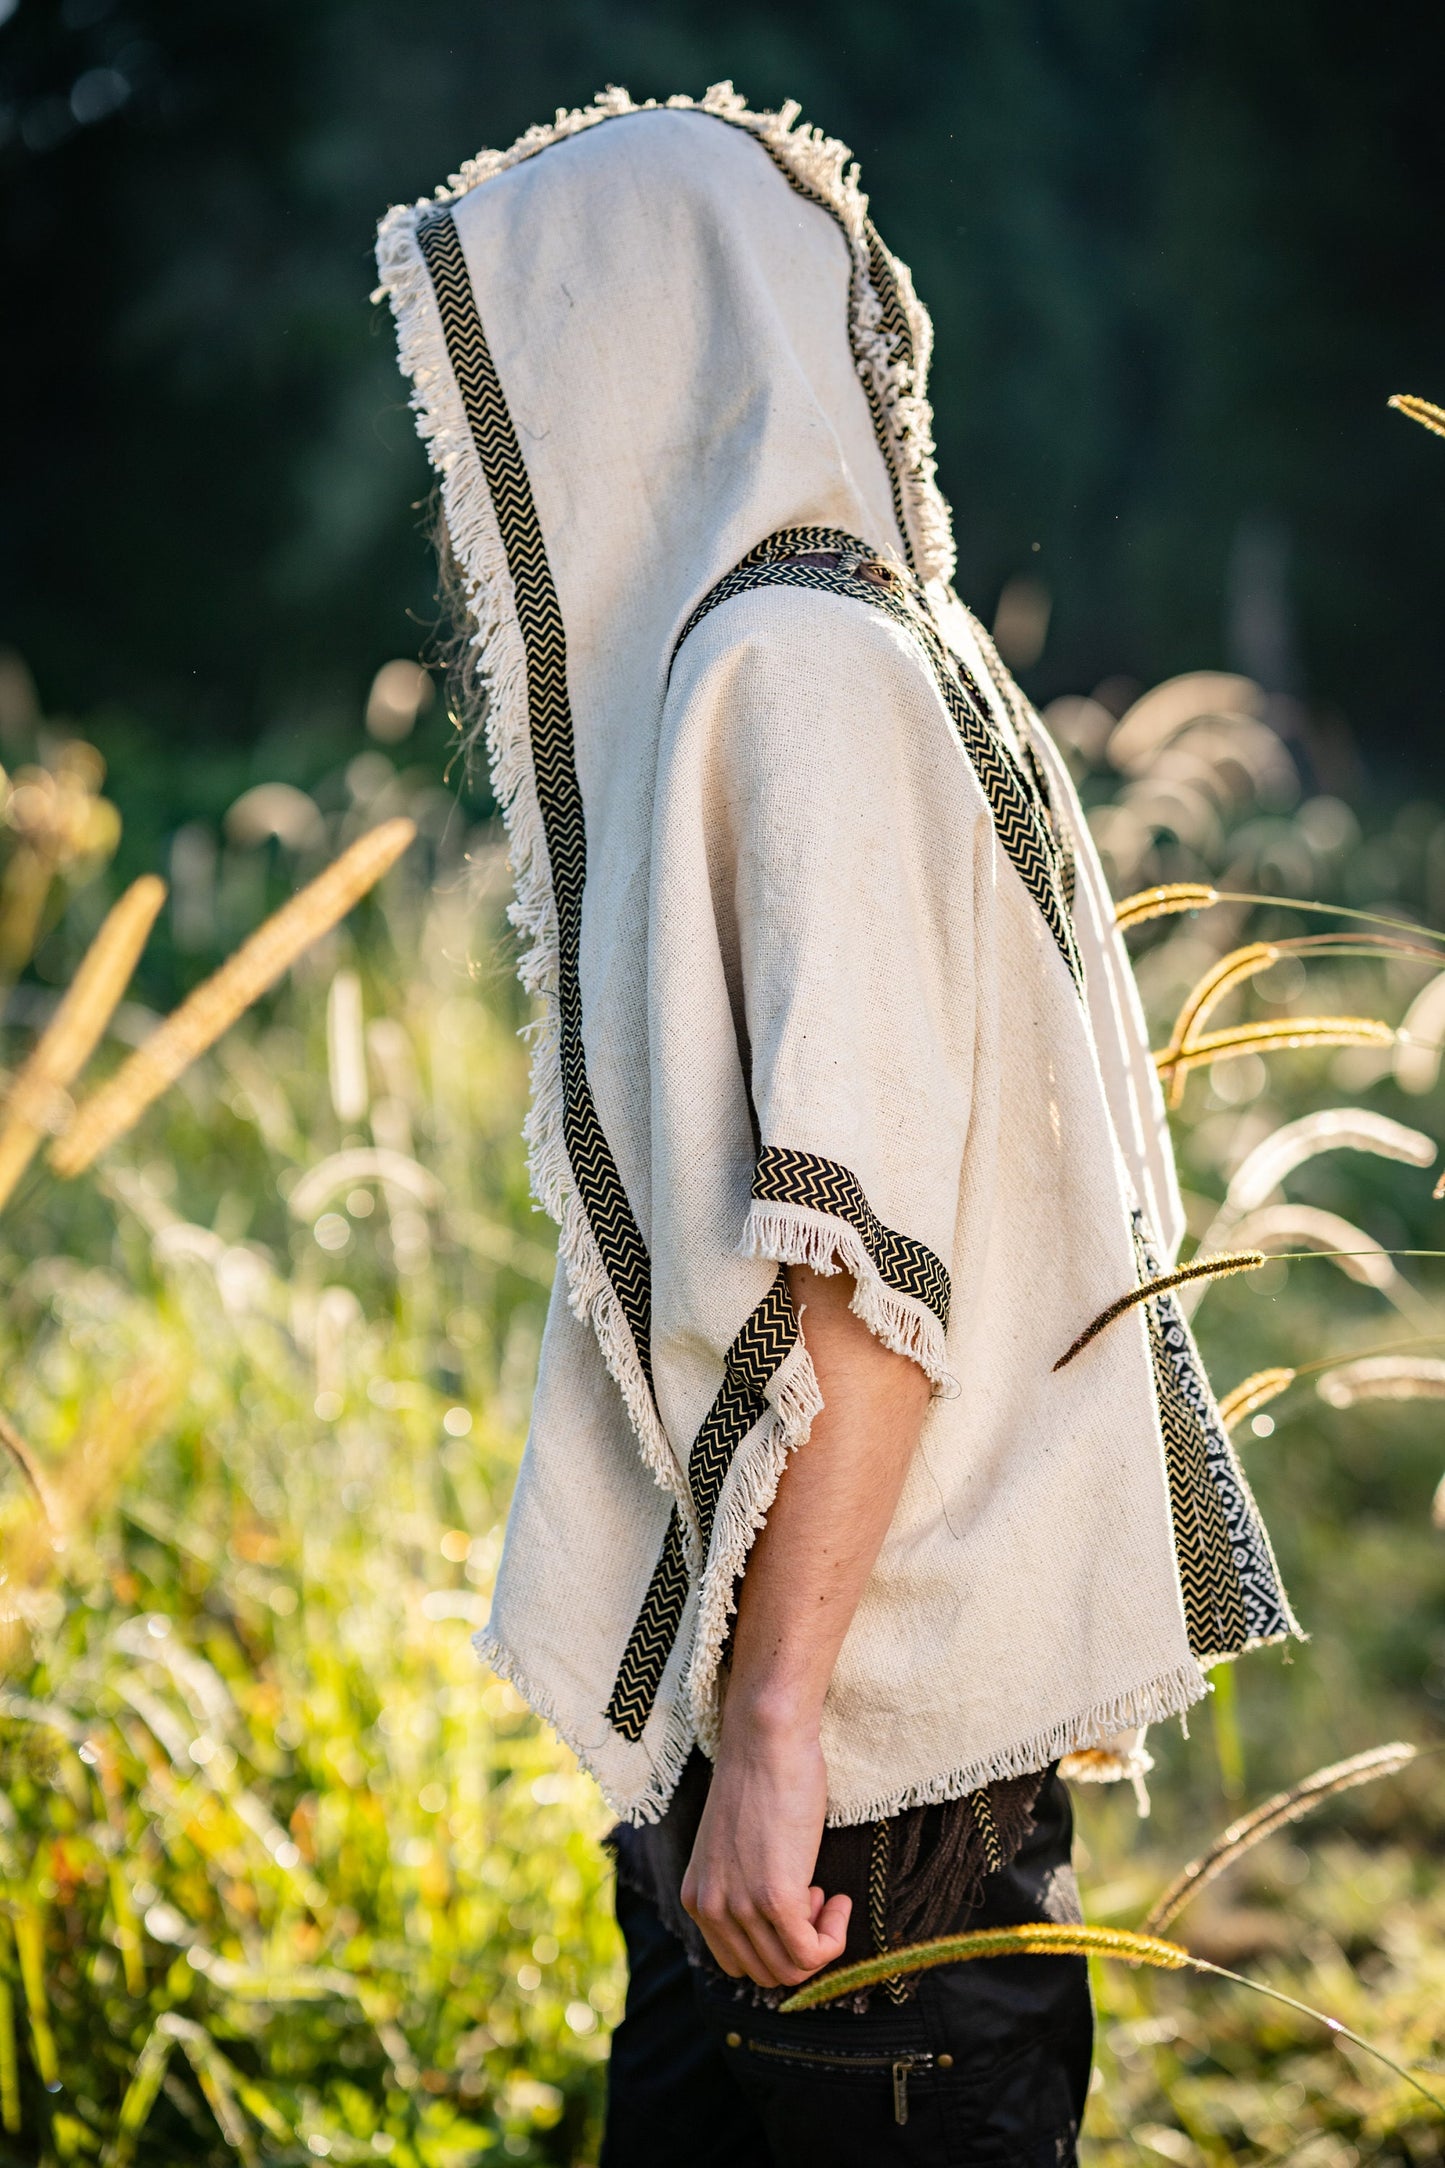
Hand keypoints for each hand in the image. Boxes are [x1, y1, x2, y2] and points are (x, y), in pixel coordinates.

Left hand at [681, 1710, 850, 1987]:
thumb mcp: (736, 1849)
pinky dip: (834, 1938)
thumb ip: (742, 1889)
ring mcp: (741, 1906)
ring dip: (821, 1942)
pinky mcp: (775, 1897)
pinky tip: (839, 1900)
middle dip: (799, 1947)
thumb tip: (782, 1928)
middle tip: (816, 1898)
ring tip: (827, 1895)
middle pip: (764, 1974)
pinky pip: (811, 1954)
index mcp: (696, 1899)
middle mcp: (711, 1909)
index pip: (738, 1964)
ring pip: (790, 1970)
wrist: (766, 1738)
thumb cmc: (760, 1779)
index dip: (776, 1944)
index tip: (799, 1903)